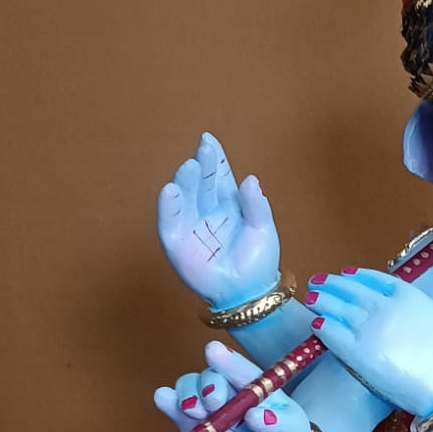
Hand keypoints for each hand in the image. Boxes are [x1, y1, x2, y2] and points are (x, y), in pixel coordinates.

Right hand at [154, 343, 316, 431]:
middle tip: (213, 403)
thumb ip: (278, 422)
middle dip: (208, 385)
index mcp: (256, 387)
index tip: (212, 351)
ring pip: (190, 387)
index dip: (227, 361)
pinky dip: (167, 402)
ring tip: (195, 411)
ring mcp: (209, 409)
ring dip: (187, 393)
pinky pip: (175, 409)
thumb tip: (256, 415)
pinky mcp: (192, 427)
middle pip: (211, 376)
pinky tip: (164, 399)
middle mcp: (230, 392)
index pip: (241, 370)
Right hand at [157, 133, 279, 310]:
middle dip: (201, 167)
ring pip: (185, 198)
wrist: (250, 293)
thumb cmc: (258, 261)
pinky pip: (170, 223)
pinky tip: (170, 190)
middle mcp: (206, 210)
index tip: (208, 139)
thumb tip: (250, 179)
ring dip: (185, 182)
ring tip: (189, 167)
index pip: (218, 175)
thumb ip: (257, 205)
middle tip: (203, 152)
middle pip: (201, 183)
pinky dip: (169, 207)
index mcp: (228, 203)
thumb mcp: (263, 229)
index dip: (214, 158)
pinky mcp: (178, 244)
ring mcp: (191, 225)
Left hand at [307, 269, 432, 417]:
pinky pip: (332, 333)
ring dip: (322, 301)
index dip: (355, 276)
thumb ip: (410, 304)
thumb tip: (392, 302)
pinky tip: (316, 324)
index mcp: (406, 294)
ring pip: (336, 308)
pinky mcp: (356, 351)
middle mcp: (384, 306)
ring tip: (312, 298)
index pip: (373, 278)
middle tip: (317, 282)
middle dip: (331, 284)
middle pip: (350, 289)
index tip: (346, 274)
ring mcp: (368, 327)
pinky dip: (322, 327)